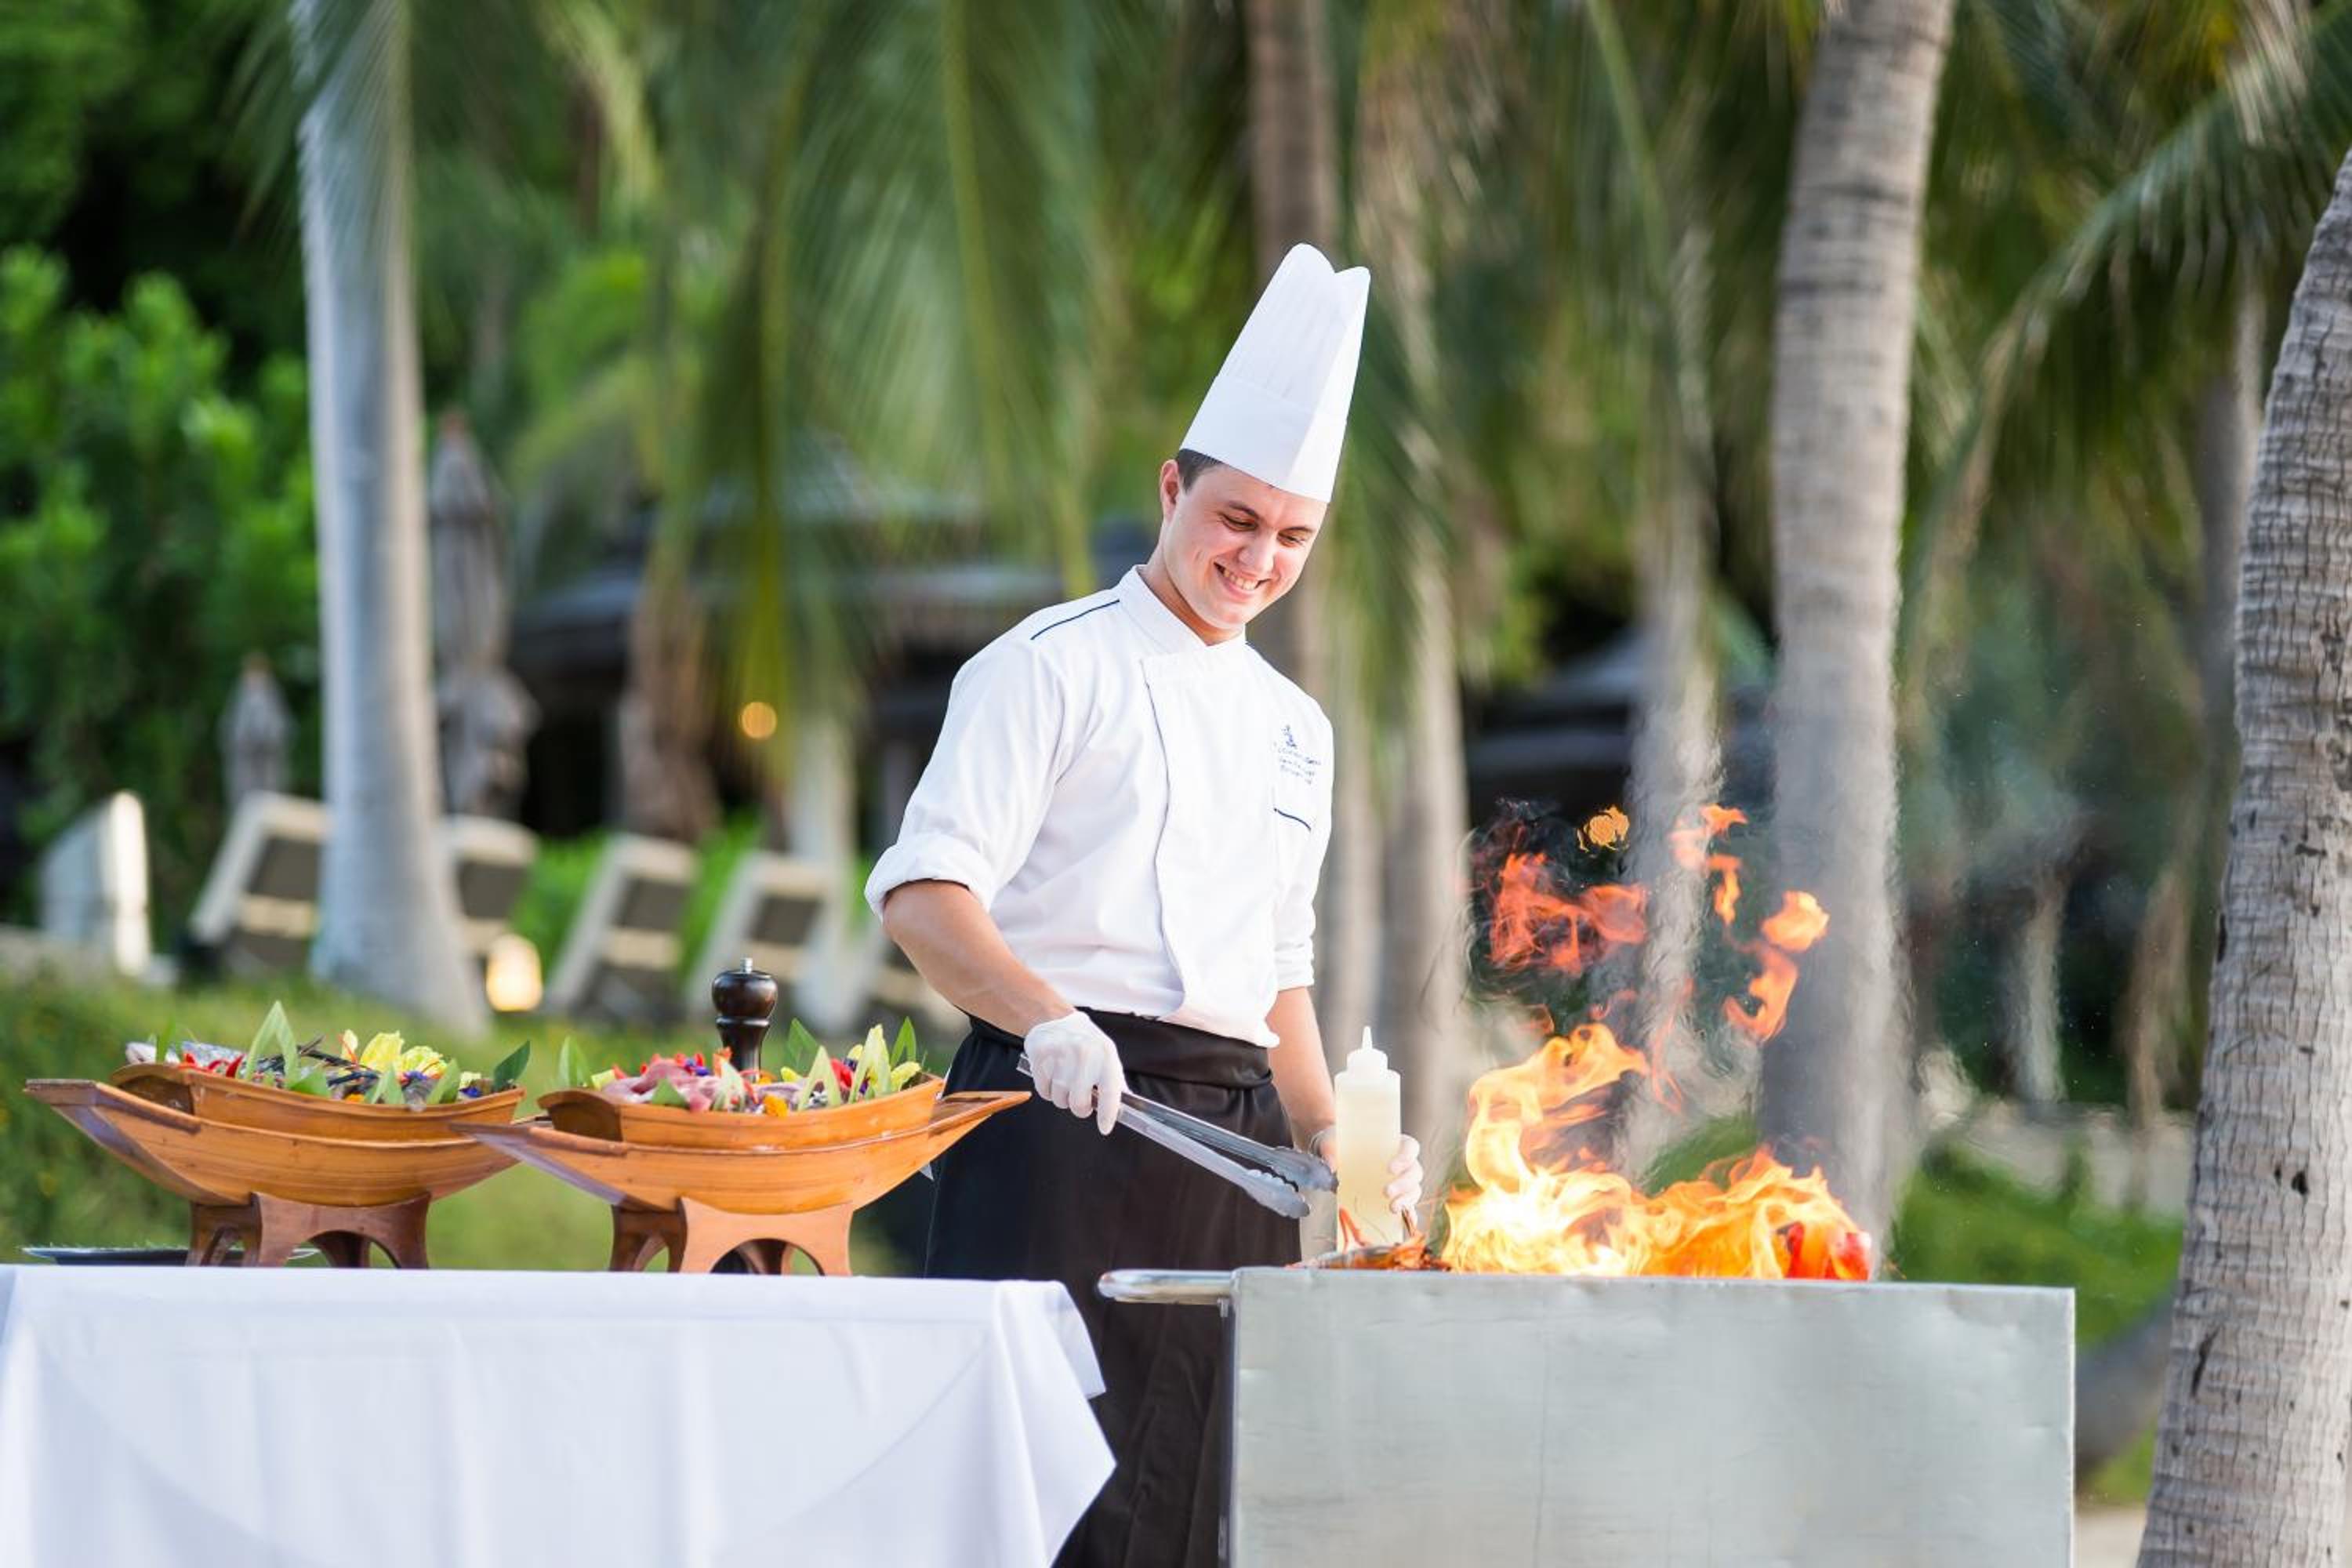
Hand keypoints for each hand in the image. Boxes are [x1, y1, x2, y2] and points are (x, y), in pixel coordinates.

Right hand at [1023, 1012, 1125, 1134]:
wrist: (1055, 1019)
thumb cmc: (1085, 1042)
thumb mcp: (1107, 1056)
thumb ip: (1115, 1082)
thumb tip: (1124, 1109)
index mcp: (1106, 1055)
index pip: (1110, 1091)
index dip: (1108, 1114)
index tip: (1104, 1127)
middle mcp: (1085, 1054)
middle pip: (1079, 1103)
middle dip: (1079, 1108)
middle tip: (1078, 1099)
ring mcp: (1061, 1054)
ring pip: (1059, 1099)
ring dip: (1062, 1097)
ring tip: (1064, 1080)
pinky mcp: (1041, 1055)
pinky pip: (1043, 1091)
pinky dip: (1047, 1090)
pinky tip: (1051, 1075)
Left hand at [1308, 1131, 1424, 1218]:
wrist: (1335, 1156)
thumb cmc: (1339, 1144)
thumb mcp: (1332, 1141)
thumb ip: (1331, 1150)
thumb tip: (1332, 1166)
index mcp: (1393, 1143)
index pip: (1411, 1147)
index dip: (1406, 1157)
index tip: (1390, 1168)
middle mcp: (1402, 1161)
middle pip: (1414, 1171)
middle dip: (1403, 1183)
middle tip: (1386, 1192)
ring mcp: (1401, 1179)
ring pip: (1414, 1188)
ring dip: (1406, 1199)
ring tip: (1392, 1208)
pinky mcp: (1395, 1195)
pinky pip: (1407, 1204)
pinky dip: (1408, 1212)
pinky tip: (1403, 1219)